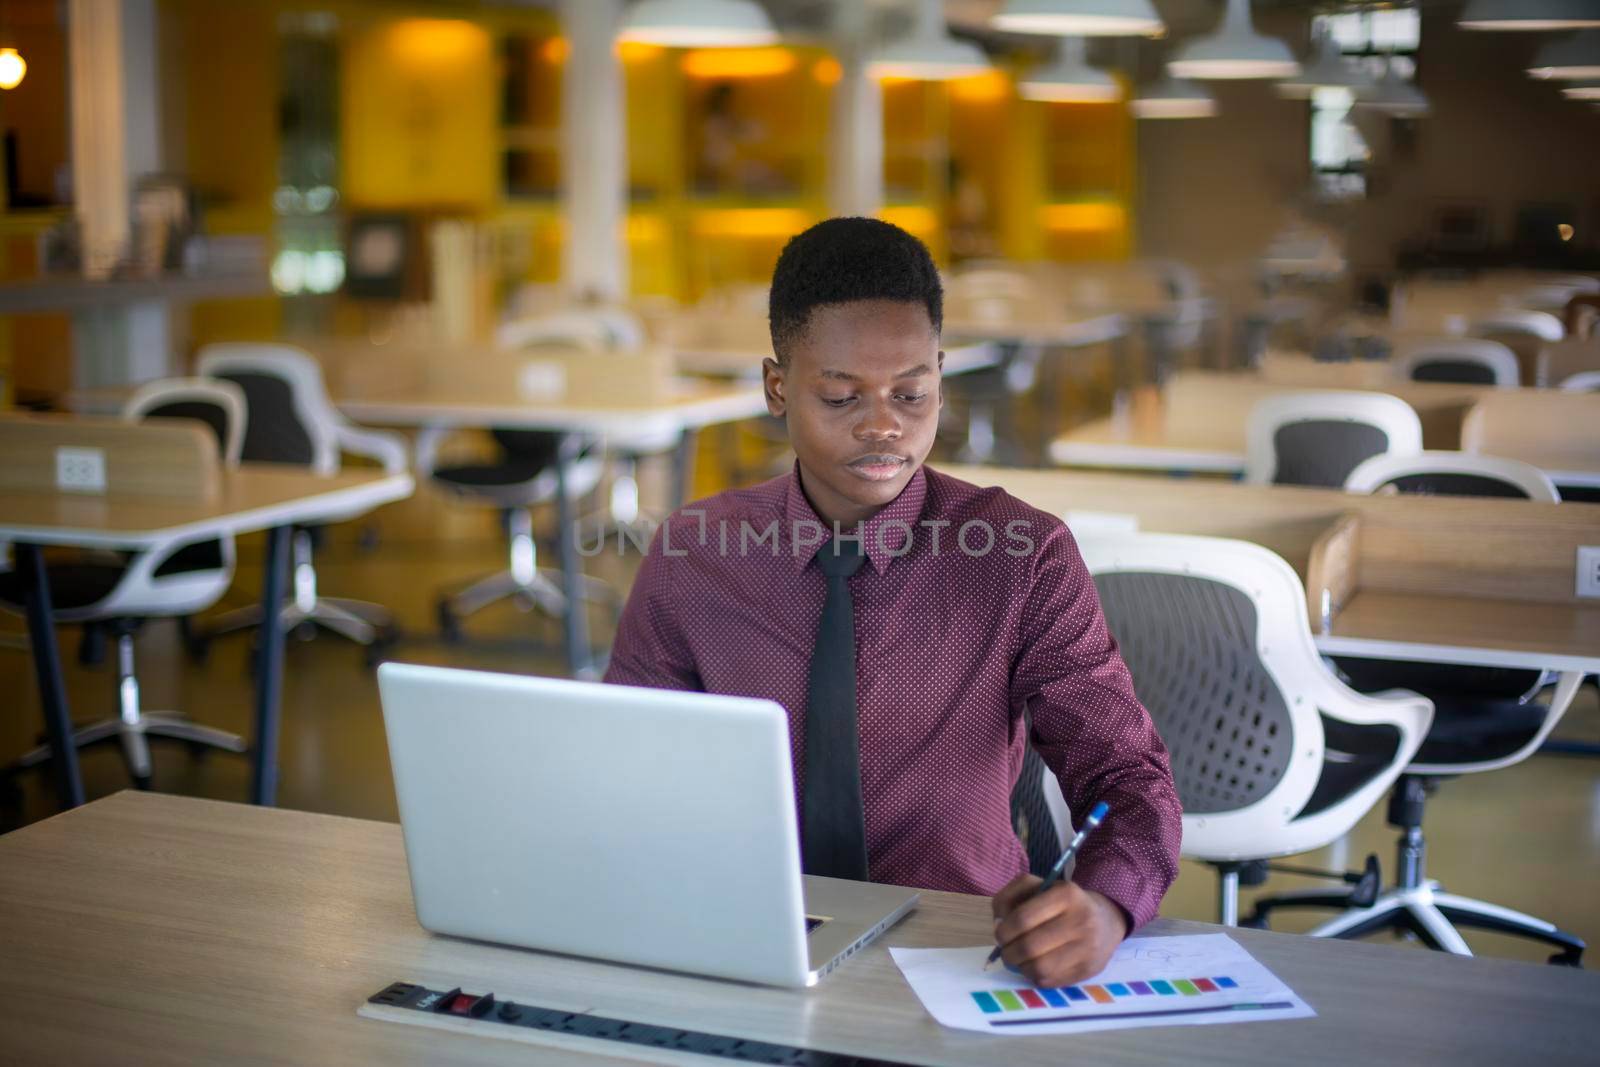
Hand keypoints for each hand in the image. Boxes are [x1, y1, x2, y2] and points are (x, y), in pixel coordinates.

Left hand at [990, 876, 1128, 987]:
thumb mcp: (1039, 886)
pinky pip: (1050, 981)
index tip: (999, 933)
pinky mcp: (1088, 970)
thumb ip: (1012, 897)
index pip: (1022, 918)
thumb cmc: (1064, 903)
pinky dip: (1035, 976)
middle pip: (1029, 946)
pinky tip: (1036, 966)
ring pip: (1039, 968)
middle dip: (1008, 952)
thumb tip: (998, 923)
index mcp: (1066, 894)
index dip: (1004, 930)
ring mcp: (1087, 948)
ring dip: (1020, 967)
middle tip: (1006, 950)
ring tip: (1019, 959)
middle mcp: (1081, 921)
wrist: (1106, 921)